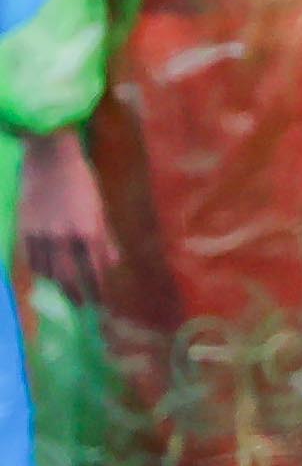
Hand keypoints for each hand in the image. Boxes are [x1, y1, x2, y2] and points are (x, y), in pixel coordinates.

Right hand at [17, 132, 110, 312]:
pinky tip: (47, 275)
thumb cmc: (81, 180)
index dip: (98, 289)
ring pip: (48, 272)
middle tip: (83, 305)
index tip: (102, 302)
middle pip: (69, 277)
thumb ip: (105, 237)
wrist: (49, 160)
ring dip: (58, 285)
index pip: (94, 270)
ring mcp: (42, 235)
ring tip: (66, 292)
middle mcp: (64, 237)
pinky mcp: (25, 231)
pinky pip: (32, 260)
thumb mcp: (99, 208)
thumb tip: (112, 263)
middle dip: (77, 294)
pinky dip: (41, 272)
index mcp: (88, 230)